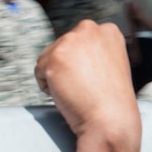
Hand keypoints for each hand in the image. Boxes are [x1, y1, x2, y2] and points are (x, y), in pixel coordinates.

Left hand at [37, 22, 141, 146]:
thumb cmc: (112, 101)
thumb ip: (94, 52)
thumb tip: (75, 53)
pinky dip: (49, 87)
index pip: (80, 41)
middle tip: (85, 86)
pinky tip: (69, 94)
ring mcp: (71, 42)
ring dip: (58, 76)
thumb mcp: (112, 65)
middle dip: (69, 67)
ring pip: (49, 58)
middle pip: (63, 46)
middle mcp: (89, 30)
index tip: (93, 77)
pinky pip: (39, 72)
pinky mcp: (54, 58)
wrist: (110, 121)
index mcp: (108, 31)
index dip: (83, 63)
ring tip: (78, 90)